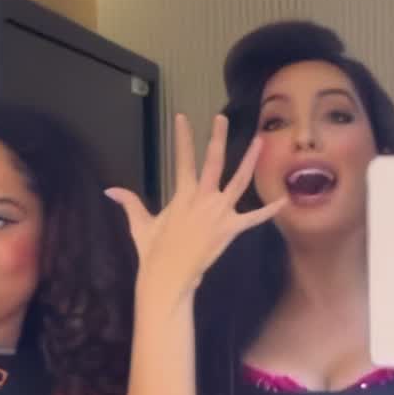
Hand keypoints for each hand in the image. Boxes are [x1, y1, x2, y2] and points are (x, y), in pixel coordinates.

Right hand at [108, 114, 285, 307]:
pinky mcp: (230, 230)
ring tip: (259, 142)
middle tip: (221, 118)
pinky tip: (284, 200)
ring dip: (250, 161)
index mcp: (182, 195)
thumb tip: (110, 190)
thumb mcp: (140, 224)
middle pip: (213, 162)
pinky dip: (269, 210)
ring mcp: (219, 213)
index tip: (182, 117)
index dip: (183, 137)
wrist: (168, 276)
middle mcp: (203, 199)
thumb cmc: (153, 252)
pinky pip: (254, 219)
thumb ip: (129, 203)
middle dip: (216, 138)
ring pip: (239, 182)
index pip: (183, 159)